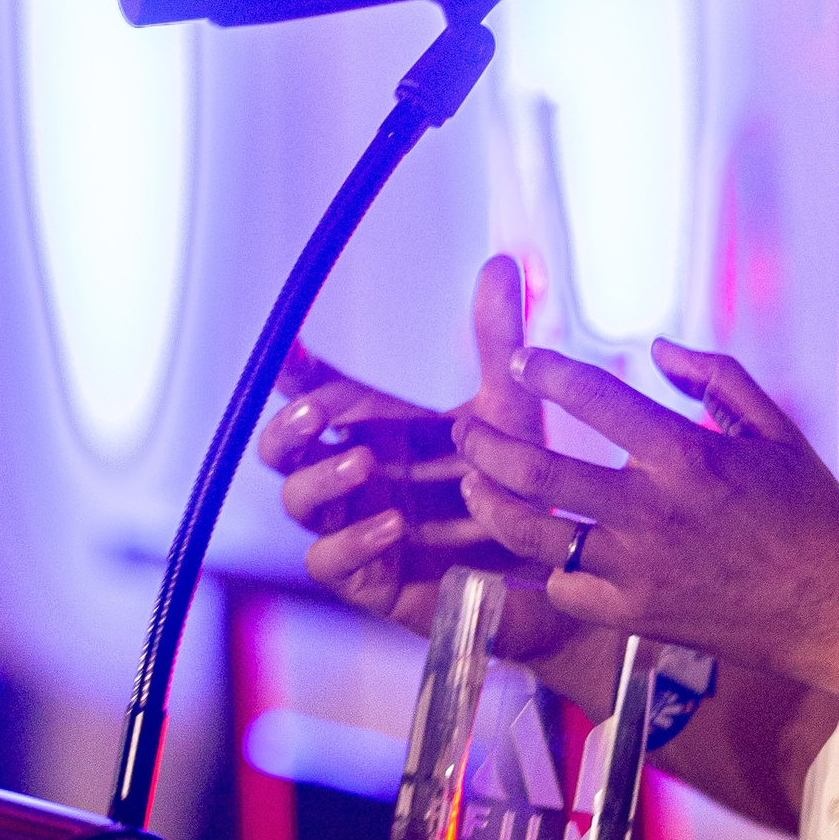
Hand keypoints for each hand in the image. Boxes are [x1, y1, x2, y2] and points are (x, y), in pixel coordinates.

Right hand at [256, 256, 622, 717]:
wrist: (554, 563)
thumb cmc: (524, 481)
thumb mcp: (512, 405)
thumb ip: (499, 339)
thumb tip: (501, 261)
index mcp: (378, 426)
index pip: (317, 392)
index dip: (293, 371)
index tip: (289, 347)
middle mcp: (356, 474)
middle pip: (284, 447)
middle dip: (288, 426)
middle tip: (317, 410)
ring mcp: (356, 525)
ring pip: (297, 501)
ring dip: (321, 479)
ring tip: (363, 463)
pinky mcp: (371, 578)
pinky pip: (330, 562)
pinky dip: (354, 542)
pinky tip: (392, 524)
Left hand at [455, 341, 838, 697]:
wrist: (834, 608)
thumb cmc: (810, 511)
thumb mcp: (774, 428)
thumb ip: (714, 378)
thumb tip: (656, 349)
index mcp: (686, 455)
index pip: (595, 398)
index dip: (546, 372)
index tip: (519, 360)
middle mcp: (651, 511)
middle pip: (539, 470)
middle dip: (486, 442)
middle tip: (464, 425)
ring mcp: (636, 569)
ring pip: (534, 533)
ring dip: (491, 504)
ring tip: (471, 483)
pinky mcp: (633, 615)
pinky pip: (563, 588)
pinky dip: (545, 567)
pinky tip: (537, 550)